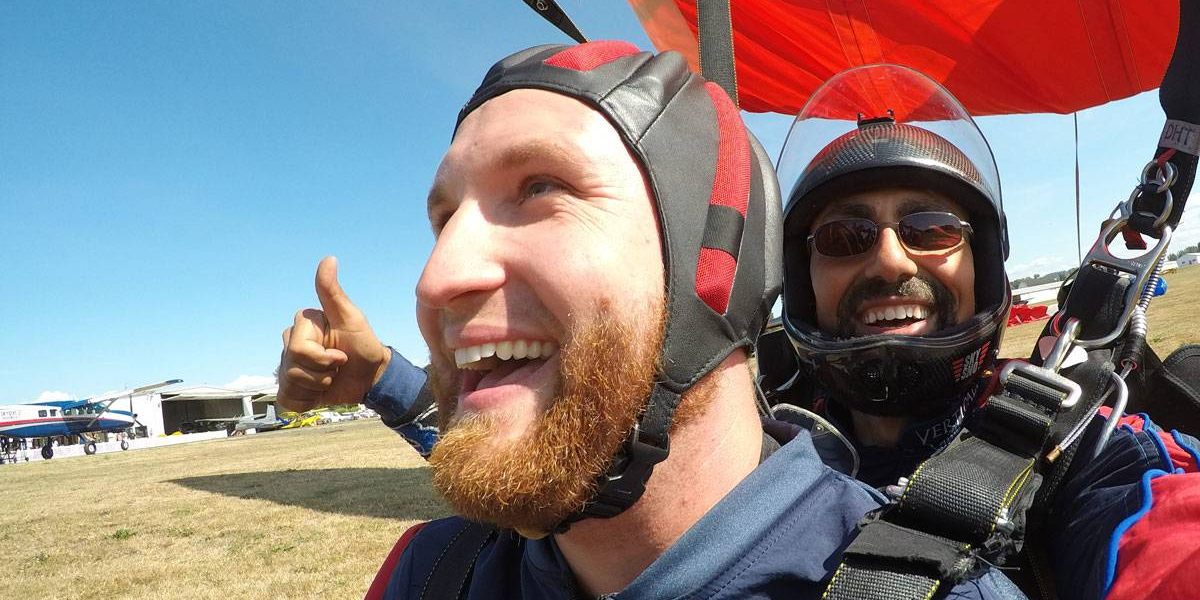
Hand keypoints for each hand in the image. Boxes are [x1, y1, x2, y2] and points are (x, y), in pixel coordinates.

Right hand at [277, 256, 389, 411]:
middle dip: (321, 374)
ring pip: (289, 384)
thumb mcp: (352, 317)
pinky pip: (287, 400)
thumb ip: (333, 292)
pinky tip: (319, 393)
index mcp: (301, 325)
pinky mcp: (290, 388)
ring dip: (316, 387)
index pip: (298, 350)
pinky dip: (306, 401)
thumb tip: (329, 258)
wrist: (371, 376)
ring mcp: (287, 366)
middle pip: (291, 368)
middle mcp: (290, 344)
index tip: (342, 355)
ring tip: (331, 379)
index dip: (323, 359)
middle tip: (338, 368)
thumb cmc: (364, 344)